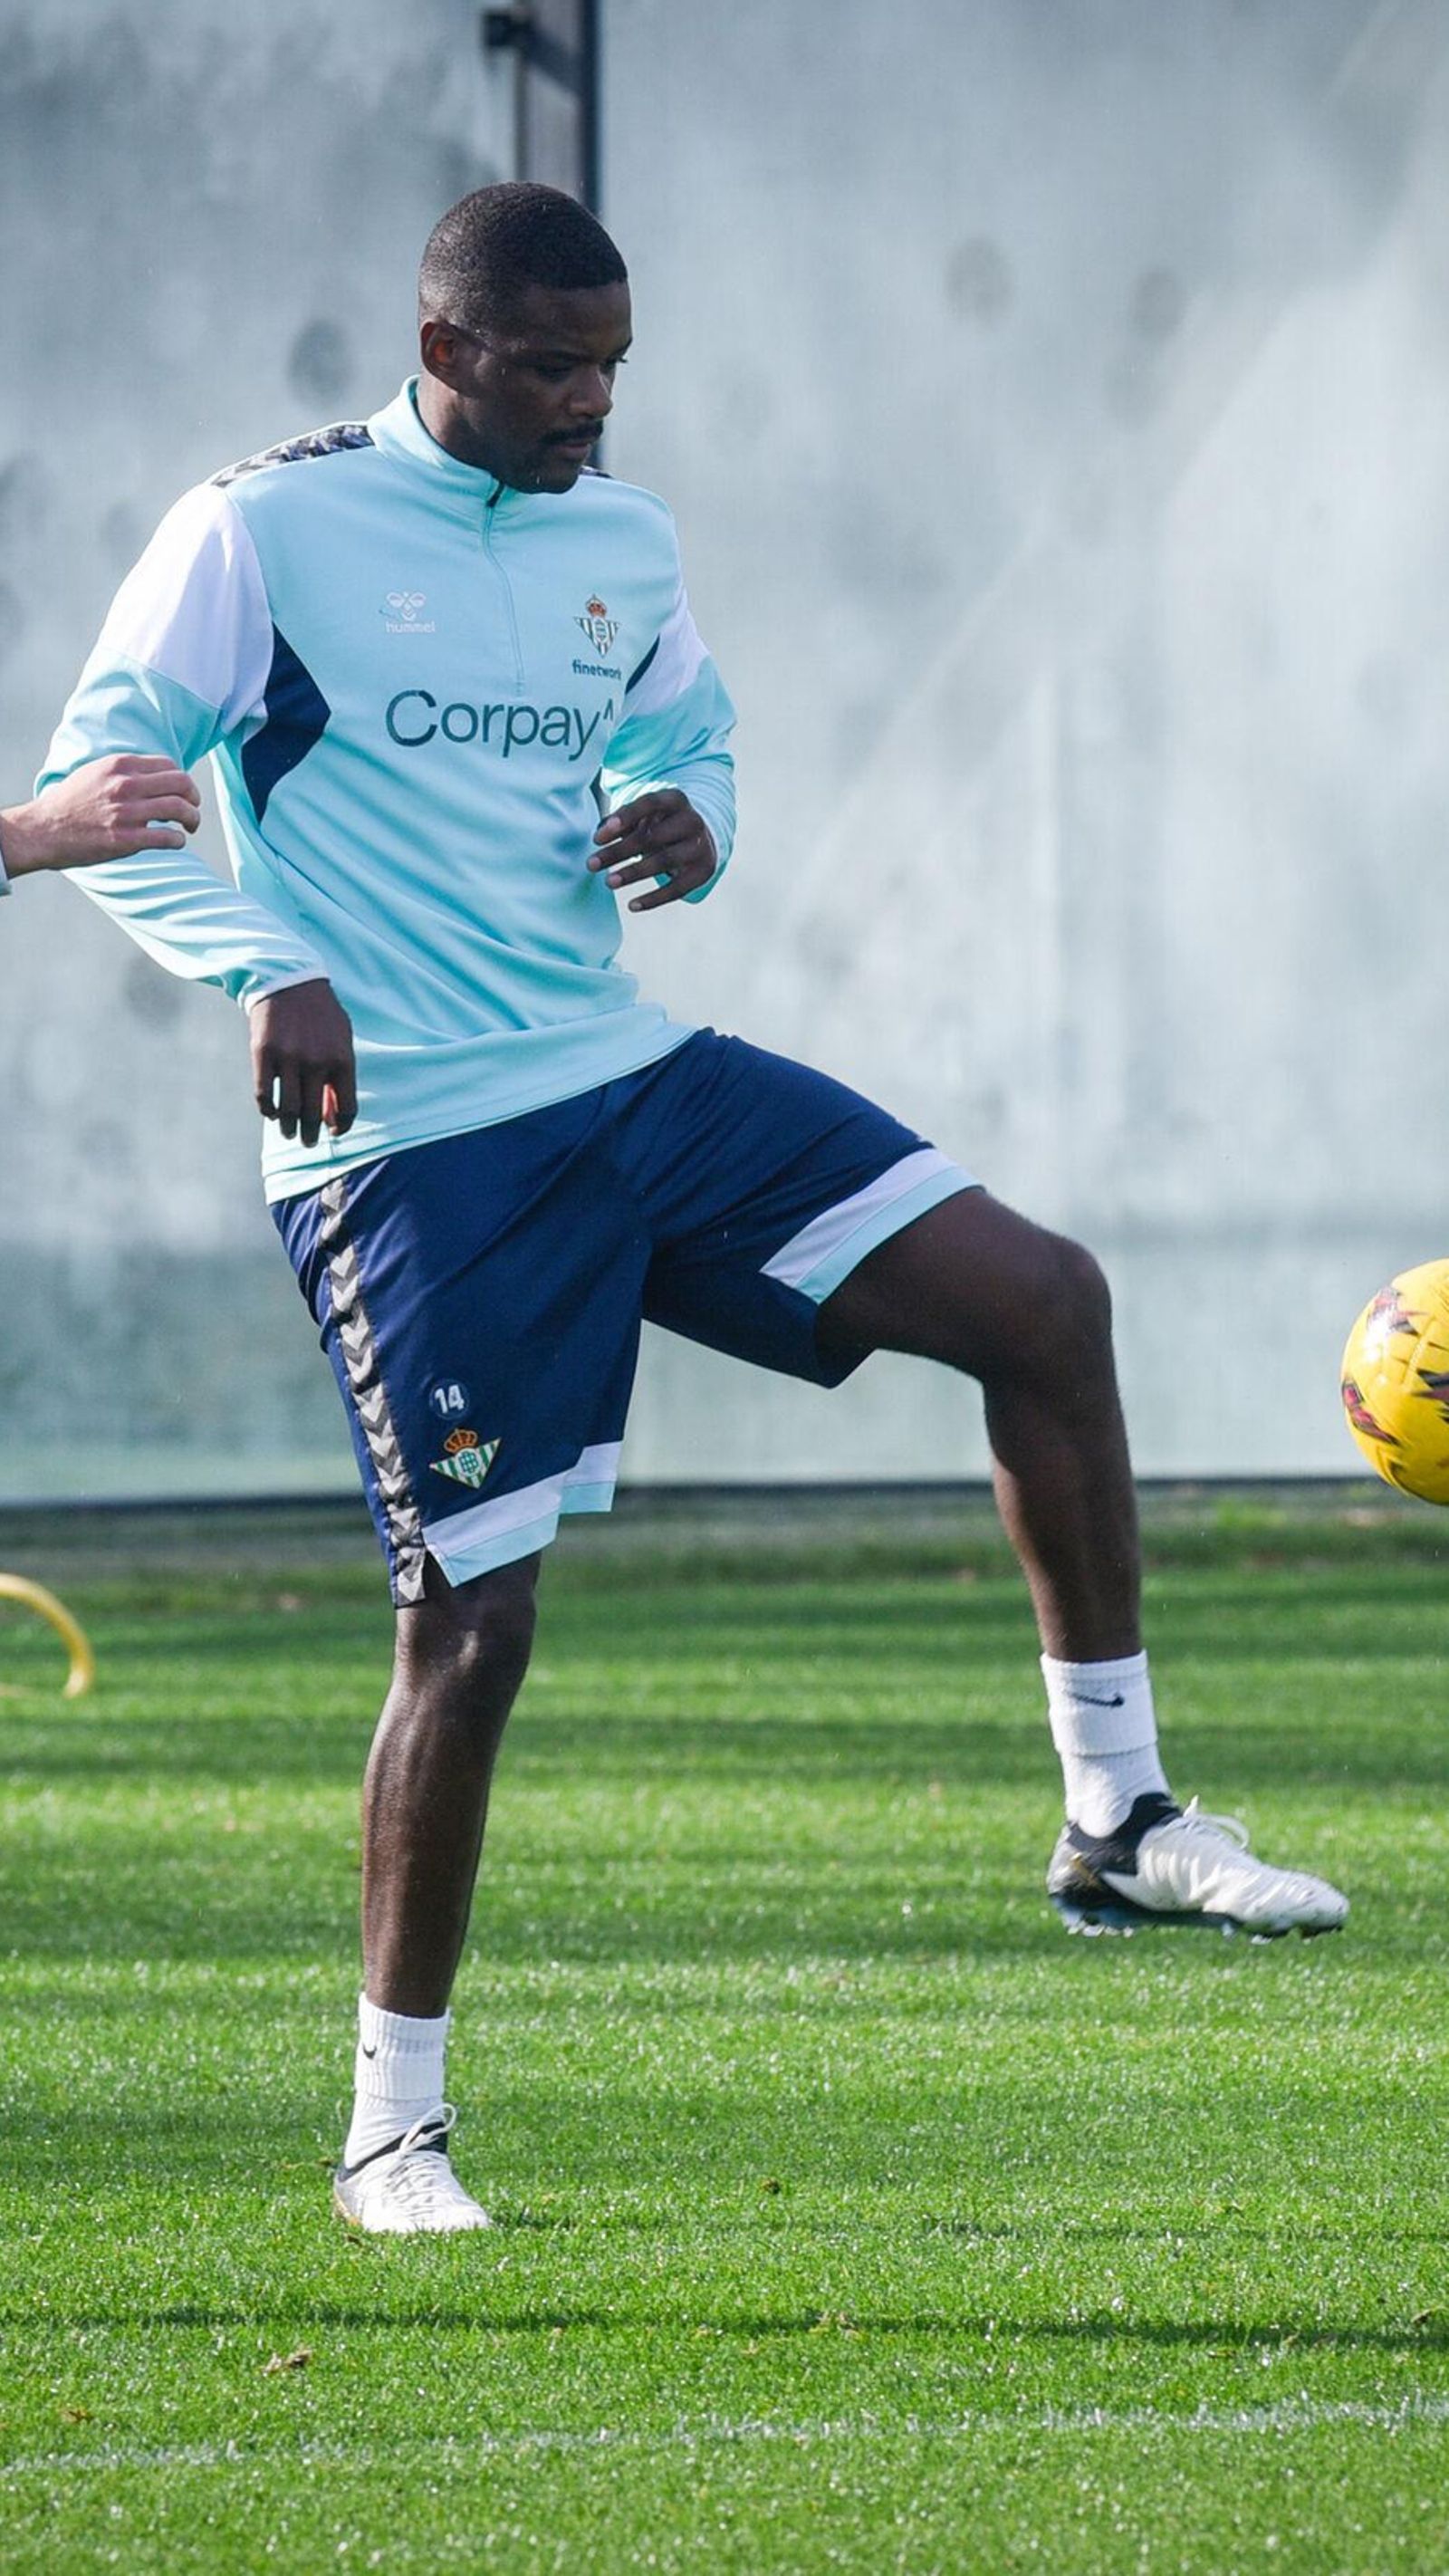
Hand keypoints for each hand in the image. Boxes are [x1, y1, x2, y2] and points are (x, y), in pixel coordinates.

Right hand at [0, 755, 201, 876]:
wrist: (44, 829)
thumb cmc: (72, 802)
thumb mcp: (97, 772)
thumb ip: (126, 771)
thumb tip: (159, 776)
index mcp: (120, 765)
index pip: (169, 765)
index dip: (182, 779)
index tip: (182, 792)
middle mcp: (125, 785)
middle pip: (181, 783)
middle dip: (194, 796)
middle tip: (193, 808)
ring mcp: (127, 813)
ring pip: (180, 809)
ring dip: (193, 819)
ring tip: (190, 827)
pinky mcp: (126, 839)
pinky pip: (169, 838)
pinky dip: (179, 840)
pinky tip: (175, 842)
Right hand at [249, 979, 357, 1149]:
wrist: (289, 981)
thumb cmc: (320, 1014)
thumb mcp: (342, 1038)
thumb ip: (341, 1074)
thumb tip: (333, 1114)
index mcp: (342, 1060)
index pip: (346, 1108)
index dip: (340, 1126)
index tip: (333, 1132)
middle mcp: (317, 1062)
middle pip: (314, 1115)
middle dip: (310, 1135)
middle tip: (307, 1142)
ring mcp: (289, 1059)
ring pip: (288, 1111)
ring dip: (288, 1128)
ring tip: (288, 1132)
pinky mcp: (263, 1055)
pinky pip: (264, 1096)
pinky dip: (268, 1110)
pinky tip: (271, 1111)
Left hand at [588, 790, 716, 911]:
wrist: (701, 838)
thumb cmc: (660, 825)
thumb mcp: (644, 816)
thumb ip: (621, 823)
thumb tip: (598, 837)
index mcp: (675, 800)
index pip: (648, 803)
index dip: (623, 819)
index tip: (596, 839)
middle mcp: (692, 820)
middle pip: (652, 836)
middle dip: (619, 851)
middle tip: (591, 865)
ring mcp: (700, 846)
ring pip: (664, 861)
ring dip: (633, 872)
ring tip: (608, 882)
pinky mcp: (703, 871)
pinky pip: (678, 889)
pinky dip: (654, 899)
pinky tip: (632, 905)